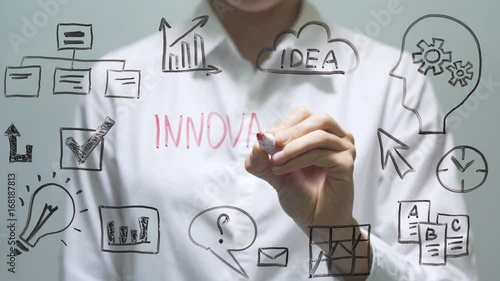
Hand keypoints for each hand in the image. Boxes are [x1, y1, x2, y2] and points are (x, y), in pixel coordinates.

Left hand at [245, 107, 357, 228]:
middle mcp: (336, 137)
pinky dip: (299, 159)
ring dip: (293, 147)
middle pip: (317, 119)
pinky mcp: (346, 164)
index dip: (284, 124)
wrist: (315, 222)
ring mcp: (344, 149)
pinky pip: (322, 154)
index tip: (266, 139)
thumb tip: (256, 142)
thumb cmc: (300, 195)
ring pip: (319, 135)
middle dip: (291, 131)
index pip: (303, 115)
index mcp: (319, 133)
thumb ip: (261, 159)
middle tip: (272, 144)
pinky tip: (284, 170)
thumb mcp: (274, 173)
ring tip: (276, 161)